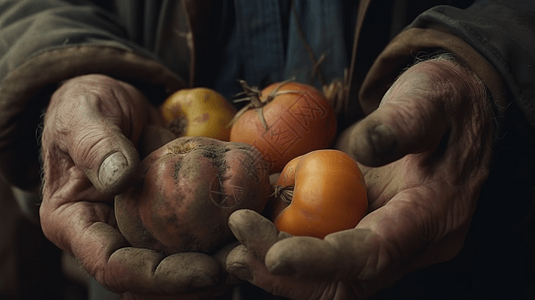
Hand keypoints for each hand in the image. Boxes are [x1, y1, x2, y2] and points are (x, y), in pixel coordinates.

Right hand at [39, 75, 230, 298]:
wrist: (110, 100)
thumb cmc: (86, 105)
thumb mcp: (83, 114)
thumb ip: (95, 144)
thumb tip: (120, 178)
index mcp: (73, 222)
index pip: (111, 265)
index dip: (158, 276)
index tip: (204, 270)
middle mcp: (104, 235)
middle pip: (147, 281)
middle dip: (193, 283)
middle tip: (238, 265)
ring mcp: (134, 229)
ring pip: (171, 269)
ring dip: (211, 270)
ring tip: (249, 255)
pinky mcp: (161, 218)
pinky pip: (188, 241)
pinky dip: (217, 242)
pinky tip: (246, 235)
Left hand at [226, 58, 494, 298]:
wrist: (446, 109)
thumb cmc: (442, 100)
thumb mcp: (431, 99)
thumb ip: (404, 122)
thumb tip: (365, 148)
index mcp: (431, 216)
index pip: (374, 254)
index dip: (322, 261)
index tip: (274, 256)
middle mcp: (405, 241)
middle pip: (343, 280)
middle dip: (285, 274)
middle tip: (235, 251)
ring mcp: (380, 236)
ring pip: (326, 276)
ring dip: (275, 268)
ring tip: (232, 249)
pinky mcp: (359, 225)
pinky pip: (319, 250)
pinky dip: (281, 245)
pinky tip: (251, 226)